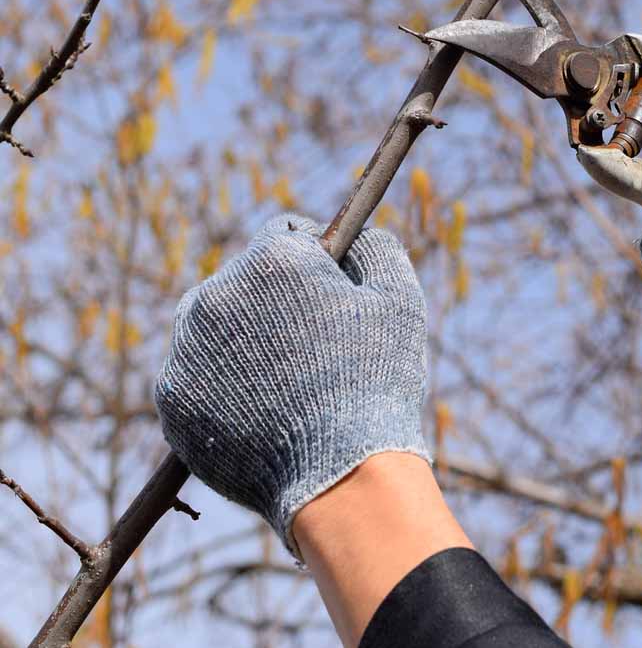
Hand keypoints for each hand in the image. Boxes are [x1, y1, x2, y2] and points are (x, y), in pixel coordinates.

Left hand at [155, 214, 429, 556]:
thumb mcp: (400, 299)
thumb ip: (376, 246)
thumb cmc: (377, 382)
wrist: (340, 476)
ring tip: (285, 381)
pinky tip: (259, 407)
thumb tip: (355, 234)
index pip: (287, 233)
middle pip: (246, 278)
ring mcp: (187, 348)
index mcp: (274, 259)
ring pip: (215, 324)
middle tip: (312, 344)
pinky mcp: (172, 399)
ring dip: (243, 338)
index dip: (315, 260)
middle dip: (275, 299)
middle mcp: (218, 292)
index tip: (328, 291)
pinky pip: (196, 374)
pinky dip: (221, 385)